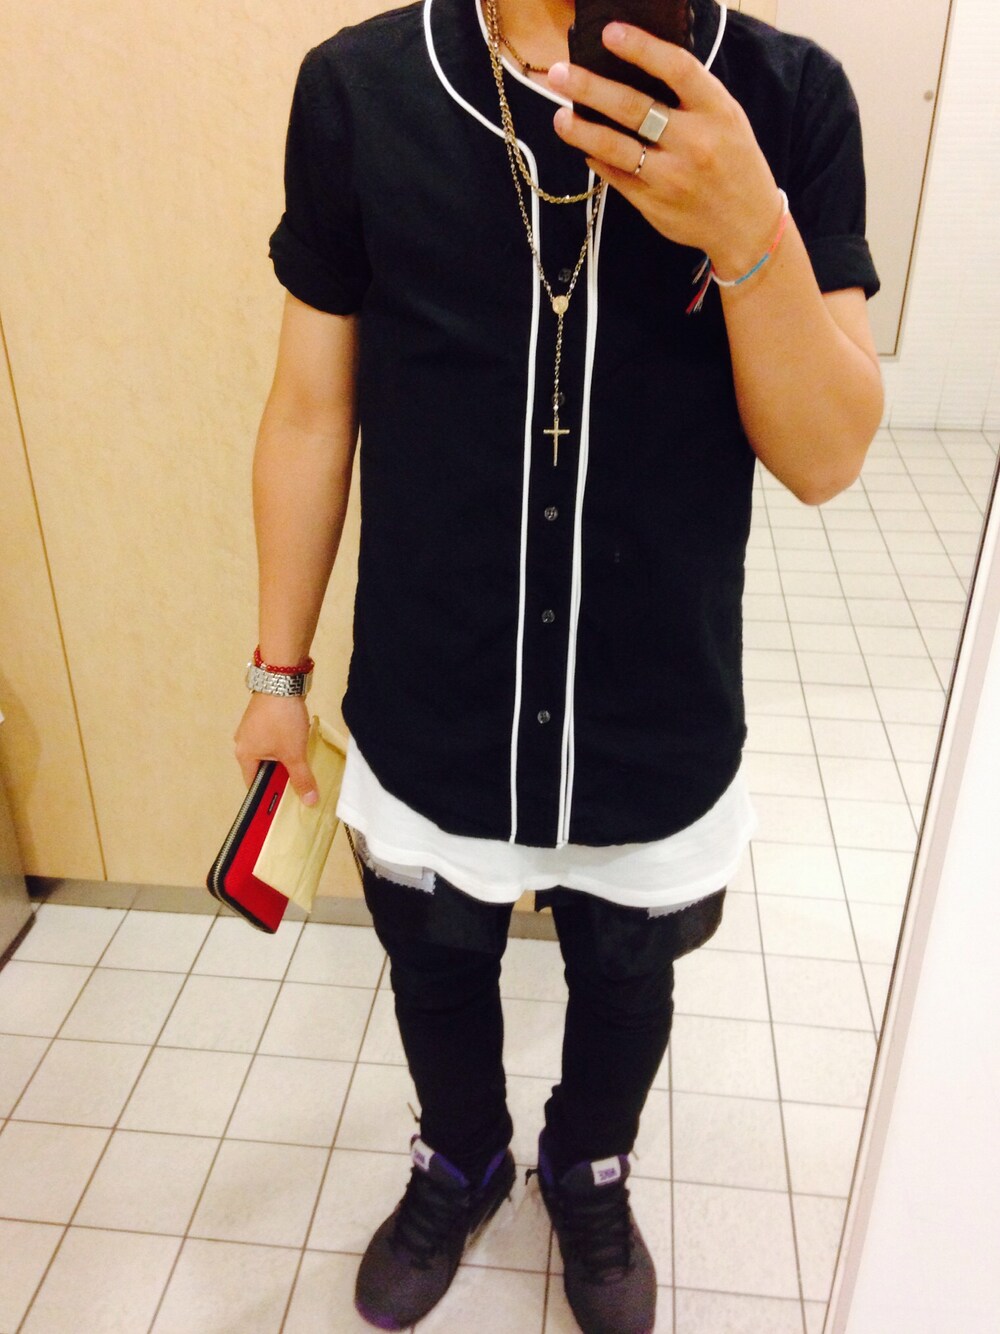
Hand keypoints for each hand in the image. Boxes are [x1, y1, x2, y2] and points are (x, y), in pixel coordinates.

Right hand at [233, 693, 318, 804]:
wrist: (281, 681)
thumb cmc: (281, 720)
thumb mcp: (294, 753)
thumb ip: (301, 778)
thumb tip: (309, 801)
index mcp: (244, 755)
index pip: (254, 785)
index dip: (269, 795)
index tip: (285, 802)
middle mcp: (243, 742)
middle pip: (262, 769)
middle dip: (279, 776)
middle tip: (298, 783)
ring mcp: (251, 728)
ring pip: (269, 753)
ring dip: (283, 759)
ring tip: (301, 763)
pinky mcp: (262, 717)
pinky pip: (272, 739)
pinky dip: (284, 744)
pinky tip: (298, 743)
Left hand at [549, 24, 782, 278]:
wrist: (748, 225)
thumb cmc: (734, 162)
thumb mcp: (726, 119)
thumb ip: (690, 96)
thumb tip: (634, 72)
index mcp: (717, 111)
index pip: (676, 68)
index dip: (641, 47)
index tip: (609, 32)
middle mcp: (694, 143)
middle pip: (634, 108)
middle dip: (590, 88)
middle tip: (559, 74)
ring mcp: (672, 177)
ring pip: (617, 148)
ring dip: (582, 131)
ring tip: (560, 117)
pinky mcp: (654, 205)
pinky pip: (616, 177)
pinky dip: (598, 161)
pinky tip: (586, 149)